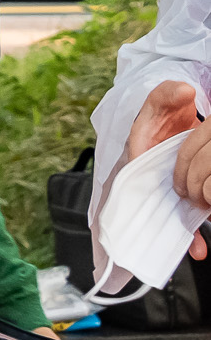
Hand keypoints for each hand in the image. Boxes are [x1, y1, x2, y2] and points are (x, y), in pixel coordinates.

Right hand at [129, 81, 210, 256]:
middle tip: (186, 240)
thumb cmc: (164, 110)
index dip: (146, 192)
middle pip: (153, 203)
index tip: (163, 202)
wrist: (172, 116)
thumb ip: (169, 94)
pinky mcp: (182, 193)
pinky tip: (201, 247)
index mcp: (138, 153)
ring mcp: (166, 186)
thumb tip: (184, 91)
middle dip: (167, 224)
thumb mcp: (164, 99)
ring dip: (183, 233)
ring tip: (197, 248)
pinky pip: (185, 215)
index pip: (139, 173)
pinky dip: (191, 232)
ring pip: (171, 214)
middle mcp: (148, 176)